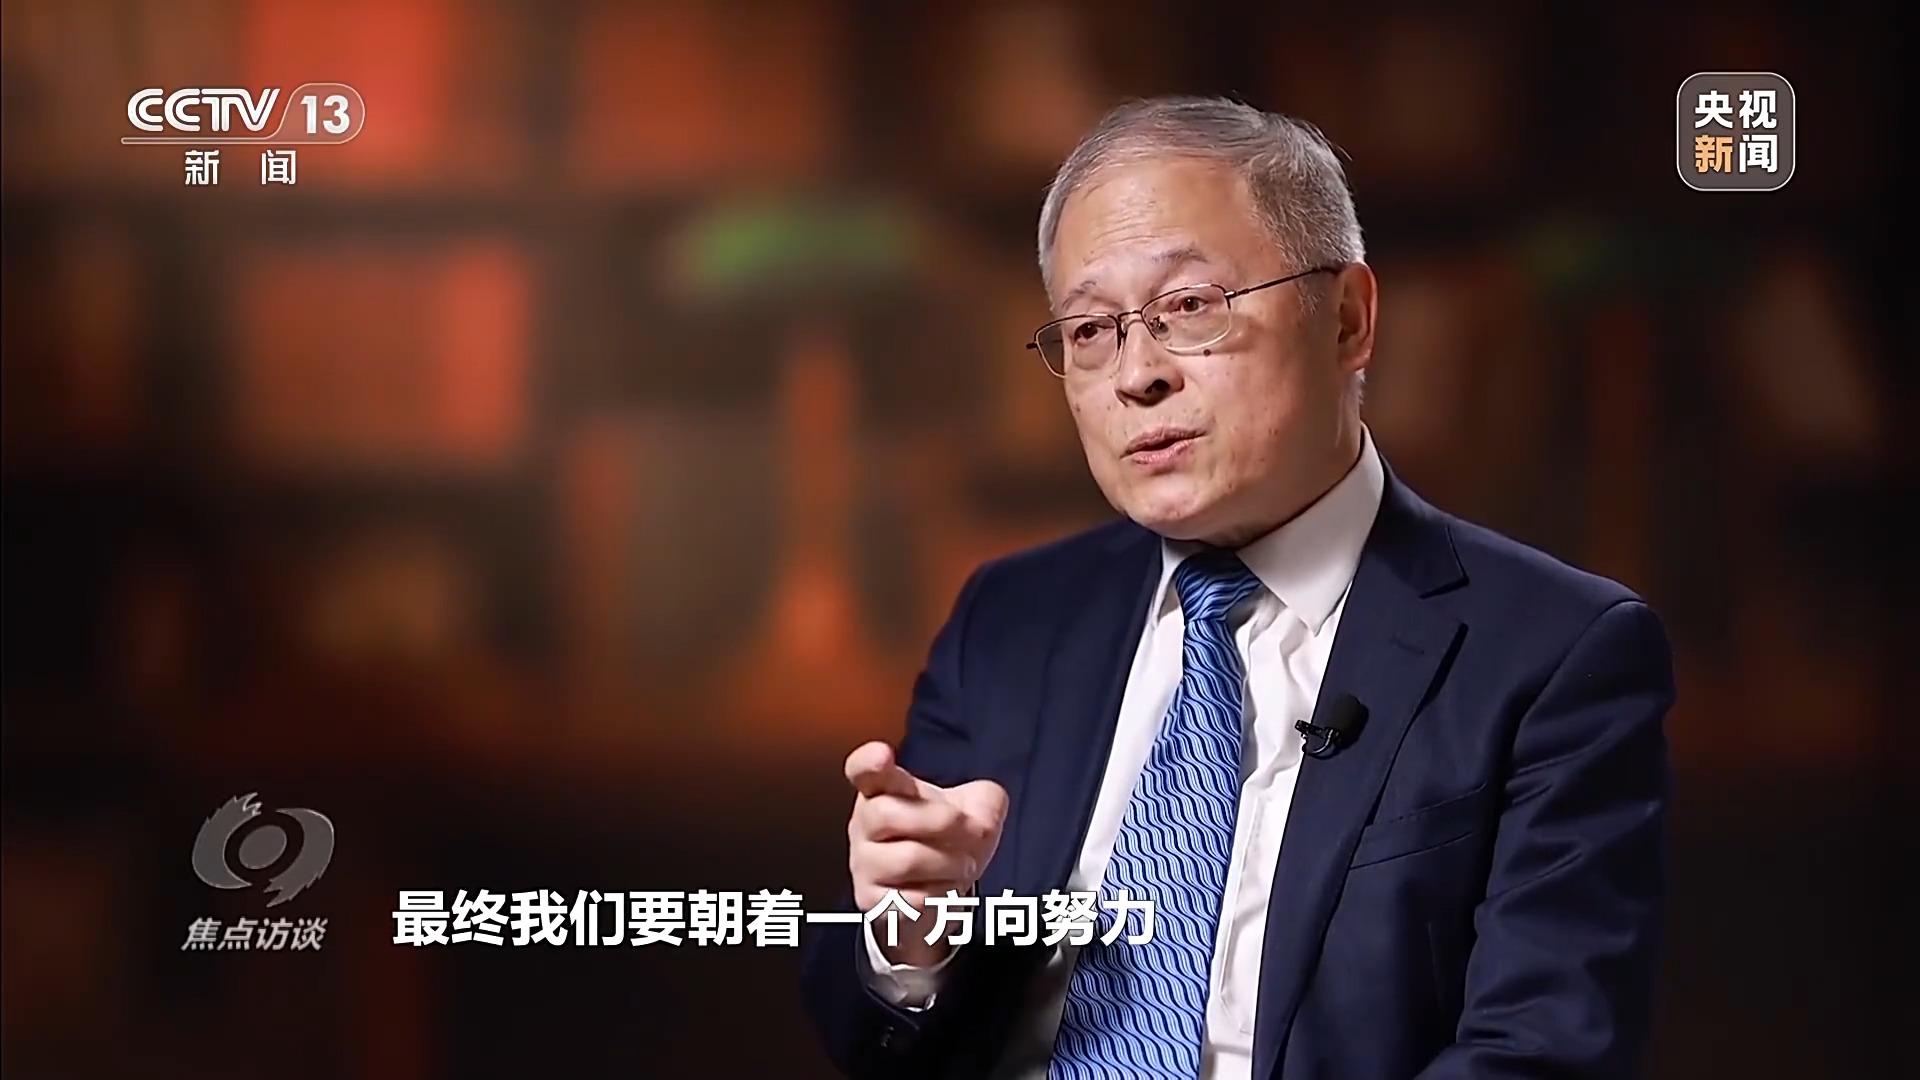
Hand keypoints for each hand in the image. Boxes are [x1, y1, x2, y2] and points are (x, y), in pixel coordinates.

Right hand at [844, 740, 1008, 967]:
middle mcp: (865, 823)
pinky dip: (942, 895)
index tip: (883, 755)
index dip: (868, 761)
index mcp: (885, 789)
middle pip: (886, 813)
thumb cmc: (948, 840)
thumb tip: (983, 819)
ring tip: (964, 866)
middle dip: (941, 822)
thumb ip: (987, 800)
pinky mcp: (872, 901)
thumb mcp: (976, 809)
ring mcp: (864, 863)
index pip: (863, 769)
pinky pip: (911, 898)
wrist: (939, 893)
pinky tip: (946, 891)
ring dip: (950, 863)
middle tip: (972, 832)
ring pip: (905, 859)